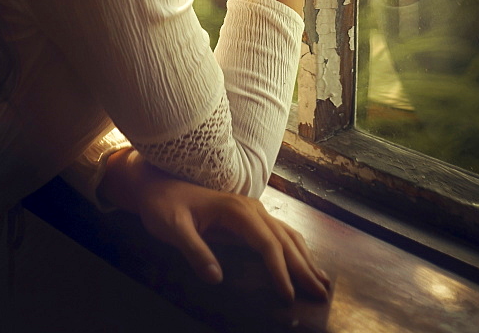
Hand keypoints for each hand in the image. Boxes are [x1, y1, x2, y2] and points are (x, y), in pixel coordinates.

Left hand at [100, 150, 329, 301]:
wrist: (156, 182)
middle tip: (321, 294)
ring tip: (322, 281)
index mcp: (235, 209)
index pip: (266, 243)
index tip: (289, 296)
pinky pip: (278, 231)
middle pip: (284, 239)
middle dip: (304, 267)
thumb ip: (194, 251)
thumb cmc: (163, 205)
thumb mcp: (172, 228)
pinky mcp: (247, 215)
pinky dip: (295, 248)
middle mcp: (249, 207)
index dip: (279, 271)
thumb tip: (217, 279)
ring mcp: (251, 209)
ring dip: (305, 258)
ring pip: (286, 234)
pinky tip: (302, 260)